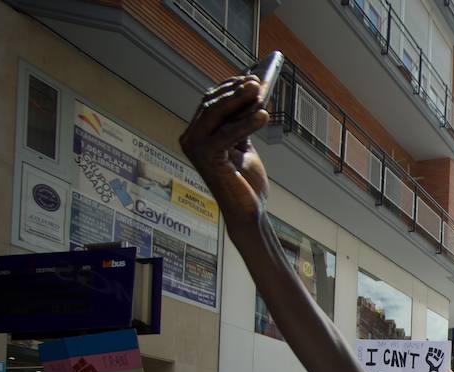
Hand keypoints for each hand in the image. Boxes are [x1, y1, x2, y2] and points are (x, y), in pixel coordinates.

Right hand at [179, 76, 270, 223]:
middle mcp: (191, 139)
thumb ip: (241, 123)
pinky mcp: (206, 158)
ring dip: (239, 100)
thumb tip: (252, 94)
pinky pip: (228, 134)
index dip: (230, 88)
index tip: (250, 78)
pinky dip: (246, 123)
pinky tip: (263, 115)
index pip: (210, 103)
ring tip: (259, 90)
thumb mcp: (243, 146)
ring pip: (216, 114)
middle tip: (256, 81)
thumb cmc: (245, 181)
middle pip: (212, 105)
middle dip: (235, 91)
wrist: (247, 211)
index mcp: (197, 134)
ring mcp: (195, 148)